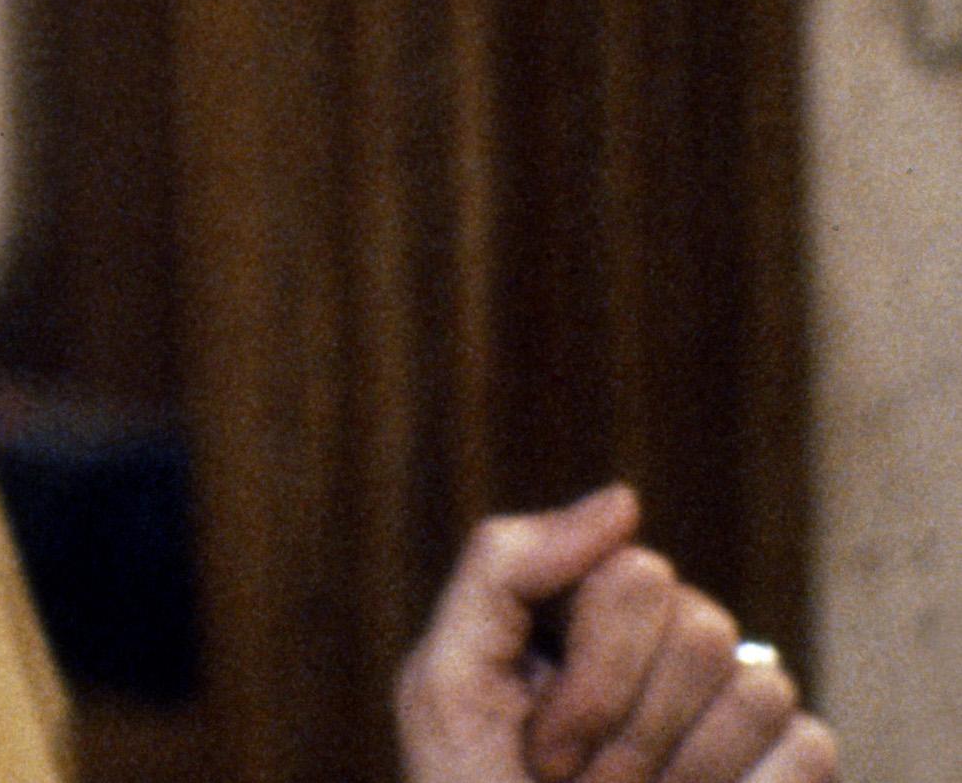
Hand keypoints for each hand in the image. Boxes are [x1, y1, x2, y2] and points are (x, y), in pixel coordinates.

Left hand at [395, 484, 835, 782]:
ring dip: (672, 773)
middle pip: (698, 623)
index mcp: (582, 614)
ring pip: (756, 684)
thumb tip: (626, 499)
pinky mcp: (793, 774)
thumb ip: (507, 566)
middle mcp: (666, 649)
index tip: (536, 743)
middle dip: (623, 724)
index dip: (587, 671)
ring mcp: (734, 711)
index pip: (635, 572)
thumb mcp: (447, 684)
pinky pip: (807, 748)